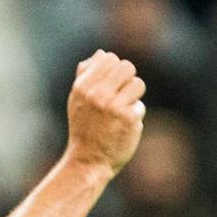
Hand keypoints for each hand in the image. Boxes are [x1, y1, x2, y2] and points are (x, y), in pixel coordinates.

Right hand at [65, 50, 145, 178]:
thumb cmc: (84, 130)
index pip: (109, 59)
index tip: (110, 86)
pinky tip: (123, 127)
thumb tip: (101, 54)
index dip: (114, 70)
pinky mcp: (128, 119)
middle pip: (127, 67)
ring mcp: (112, 107)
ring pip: (137, 84)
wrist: (87, 162)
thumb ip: (86, 75)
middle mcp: (97, 95)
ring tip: (122, 112)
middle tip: (120, 97)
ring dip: (133, 98)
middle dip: (127, 81)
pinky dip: (134, 116)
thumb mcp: (77, 101)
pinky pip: (139, 106)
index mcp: (83, 87)